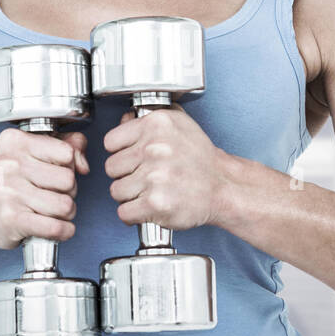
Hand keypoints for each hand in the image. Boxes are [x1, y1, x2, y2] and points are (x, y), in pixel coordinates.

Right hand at [0, 128, 88, 249]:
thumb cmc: (10, 183)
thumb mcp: (33, 155)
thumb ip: (66, 146)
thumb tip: (83, 163)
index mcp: (15, 142)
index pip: (66, 152)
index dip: (68, 166)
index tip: (56, 172)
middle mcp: (9, 164)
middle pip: (68, 180)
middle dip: (69, 192)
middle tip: (53, 195)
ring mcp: (8, 192)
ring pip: (65, 205)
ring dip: (66, 213)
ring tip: (52, 211)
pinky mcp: (11, 219)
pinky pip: (55, 226)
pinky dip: (64, 231)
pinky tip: (58, 228)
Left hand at [103, 106, 228, 231]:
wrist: (223, 187)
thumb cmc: (201, 159)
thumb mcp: (179, 125)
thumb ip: (147, 121)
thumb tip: (123, 120)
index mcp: (157, 125)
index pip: (111, 142)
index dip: (120, 153)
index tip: (132, 158)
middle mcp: (154, 148)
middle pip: (111, 168)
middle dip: (125, 175)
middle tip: (145, 177)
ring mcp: (154, 177)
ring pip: (116, 191)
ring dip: (130, 196)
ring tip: (150, 191)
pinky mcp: (155, 203)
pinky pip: (124, 212)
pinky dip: (134, 214)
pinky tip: (148, 207)